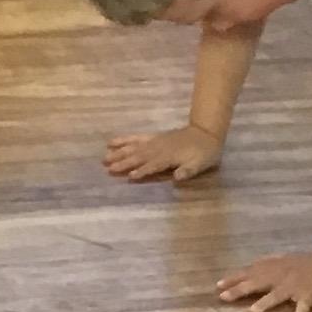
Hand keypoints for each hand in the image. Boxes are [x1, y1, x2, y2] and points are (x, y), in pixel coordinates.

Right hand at [104, 126, 224, 183]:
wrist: (207, 133)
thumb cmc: (205, 153)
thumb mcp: (201, 164)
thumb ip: (188, 170)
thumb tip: (177, 177)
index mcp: (170, 157)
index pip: (153, 165)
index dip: (142, 171)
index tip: (130, 176)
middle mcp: (159, 148)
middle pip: (139, 156)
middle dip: (124, 162)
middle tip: (109, 169)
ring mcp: (155, 141)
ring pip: (134, 147)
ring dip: (120, 152)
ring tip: (105, 157)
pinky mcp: (153, 137)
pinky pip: (136, 138)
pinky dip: (124, 139)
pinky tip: (112, 142)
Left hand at [216, 253, 311, 311]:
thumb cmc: (308, 264)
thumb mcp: (285, 260)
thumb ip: (269, 264)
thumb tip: (251, 266)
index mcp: (275, 269)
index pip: (250, 273)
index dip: (234, 279)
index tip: (217, 286)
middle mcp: (281, 277)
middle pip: (257, 283)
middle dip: (240, 290)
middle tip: (223, 297)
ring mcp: (295, 287)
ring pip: (277, 295)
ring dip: (265, 303)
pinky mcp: (309, 295)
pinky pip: (304, 305)